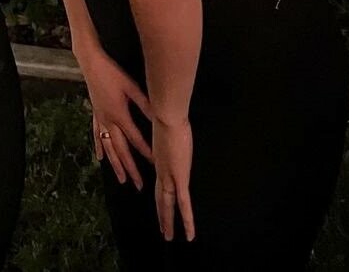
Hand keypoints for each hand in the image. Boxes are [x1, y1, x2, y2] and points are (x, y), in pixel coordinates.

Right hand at [79, 46, 152, 187]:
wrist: (91, 64)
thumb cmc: (112, 73)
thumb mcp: (132, 87)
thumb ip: (145, 104)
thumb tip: (159, 117)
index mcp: (120, 116)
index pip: (136, 140)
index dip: (146, 153)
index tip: (156, 165)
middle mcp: (109, 122)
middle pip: (121, 150)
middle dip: (130, 168)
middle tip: (139, 185)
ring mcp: (100, 119)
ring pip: (108, 148)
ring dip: (115, 165)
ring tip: (121, 180)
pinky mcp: (95, 114)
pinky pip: (97, 136)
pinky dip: (100, 148)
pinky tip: (100, 158)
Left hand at [152, 116, 194, 242]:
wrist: (166, 114)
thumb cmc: (168, 112)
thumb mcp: (168, 124)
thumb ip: (169, 130)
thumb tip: (172, 127)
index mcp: (159, 157)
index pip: (160, 179)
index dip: (159, 192)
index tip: (160, 201)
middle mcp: (162, 169)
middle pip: (161, 197)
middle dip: (161, 213)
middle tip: (161, 228)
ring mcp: (170, 175)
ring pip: (168, 205)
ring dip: (168, 222)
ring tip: (168, 236)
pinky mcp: (179, 178)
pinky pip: (184, 205)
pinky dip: (187, 221)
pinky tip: (189, 234)